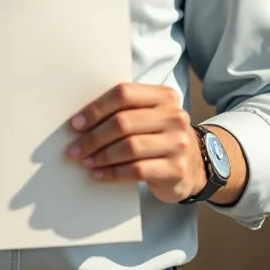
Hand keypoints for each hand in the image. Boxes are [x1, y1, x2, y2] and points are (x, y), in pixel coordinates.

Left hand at [65, 83, 206, 203]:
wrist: (195, 166)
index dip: (96, 109)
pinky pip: (138, 170)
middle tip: (74, 149)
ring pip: (129, 147)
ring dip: (101, 156)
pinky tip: (99, 175)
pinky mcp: (176, 169)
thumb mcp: (149, 116)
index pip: (124, 94)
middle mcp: (174, 116)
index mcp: (163, 96)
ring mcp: (178, 143)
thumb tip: (80, 121)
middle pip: (123, 122)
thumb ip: (124, 111)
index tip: (75, 124)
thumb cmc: (160, 136)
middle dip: (93, 137)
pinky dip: (113, 173)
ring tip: (85, 162)